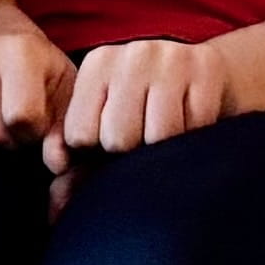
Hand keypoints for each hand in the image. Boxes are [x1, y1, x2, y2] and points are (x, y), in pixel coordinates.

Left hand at [42, 38, 230, 174]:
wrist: (209, 74)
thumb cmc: (147, 111)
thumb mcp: (109, 127)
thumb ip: (78, 167)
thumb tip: (54, 209)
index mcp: (97, 64)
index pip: (80, 134)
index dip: (96, 154)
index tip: (111, 148)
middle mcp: (130, 55)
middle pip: (118, 138)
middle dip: (132, 154)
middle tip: (144, 142)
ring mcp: (170, 59)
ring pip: (159, 137)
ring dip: (167, 151)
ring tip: (168, 137)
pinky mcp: (208, 71)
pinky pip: (197, 130)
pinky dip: (196, 140)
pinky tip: (194, 126)